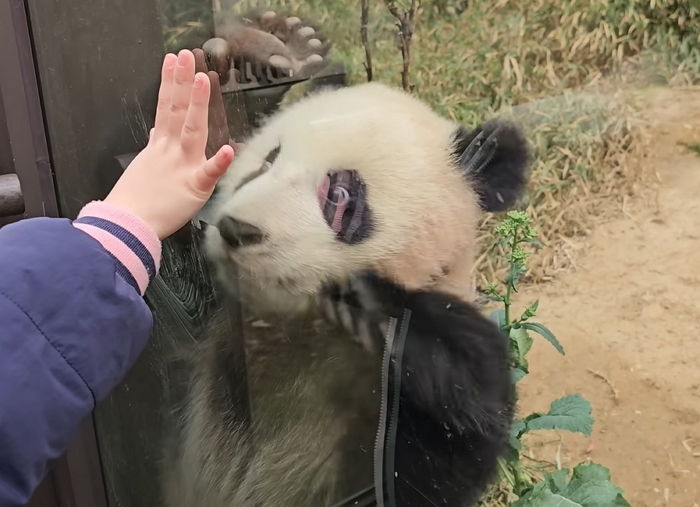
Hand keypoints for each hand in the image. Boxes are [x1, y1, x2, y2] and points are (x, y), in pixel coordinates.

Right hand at [104, 50, 233, 238]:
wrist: (126, 227)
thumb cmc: (136, 201)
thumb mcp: (143, 167)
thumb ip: (154, 148)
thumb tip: (156, 133)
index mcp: (160, 147)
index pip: (165, 107)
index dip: (170, 82)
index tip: (173, 60)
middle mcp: (171, 151)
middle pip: (176, 110)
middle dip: (182, 81)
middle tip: (187, 55)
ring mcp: (182, 166)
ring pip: (191, 130)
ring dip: (197, 104)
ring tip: (203, 79)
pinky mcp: (194, 188)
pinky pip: (208, 174)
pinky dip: (218, 163)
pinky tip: (229, 150)